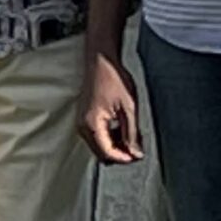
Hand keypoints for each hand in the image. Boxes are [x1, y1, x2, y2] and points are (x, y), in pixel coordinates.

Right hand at [79, 47, 145, 163]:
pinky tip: (123, 130)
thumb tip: (136, 153)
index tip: (138, 156)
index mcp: (92, 123)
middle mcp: (83, 125)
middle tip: (138, 148)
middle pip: (101, 152)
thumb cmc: (113, 79)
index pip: (107, 152)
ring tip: (133, 137)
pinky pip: (97, 136)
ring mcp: (82, 122)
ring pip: (99, 146)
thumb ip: (132, 133)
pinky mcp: (85, 118)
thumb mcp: (129, 108)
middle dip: (120, 154)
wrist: (100, 62)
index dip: (124, 158)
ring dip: (116, 146)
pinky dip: (110, 138)